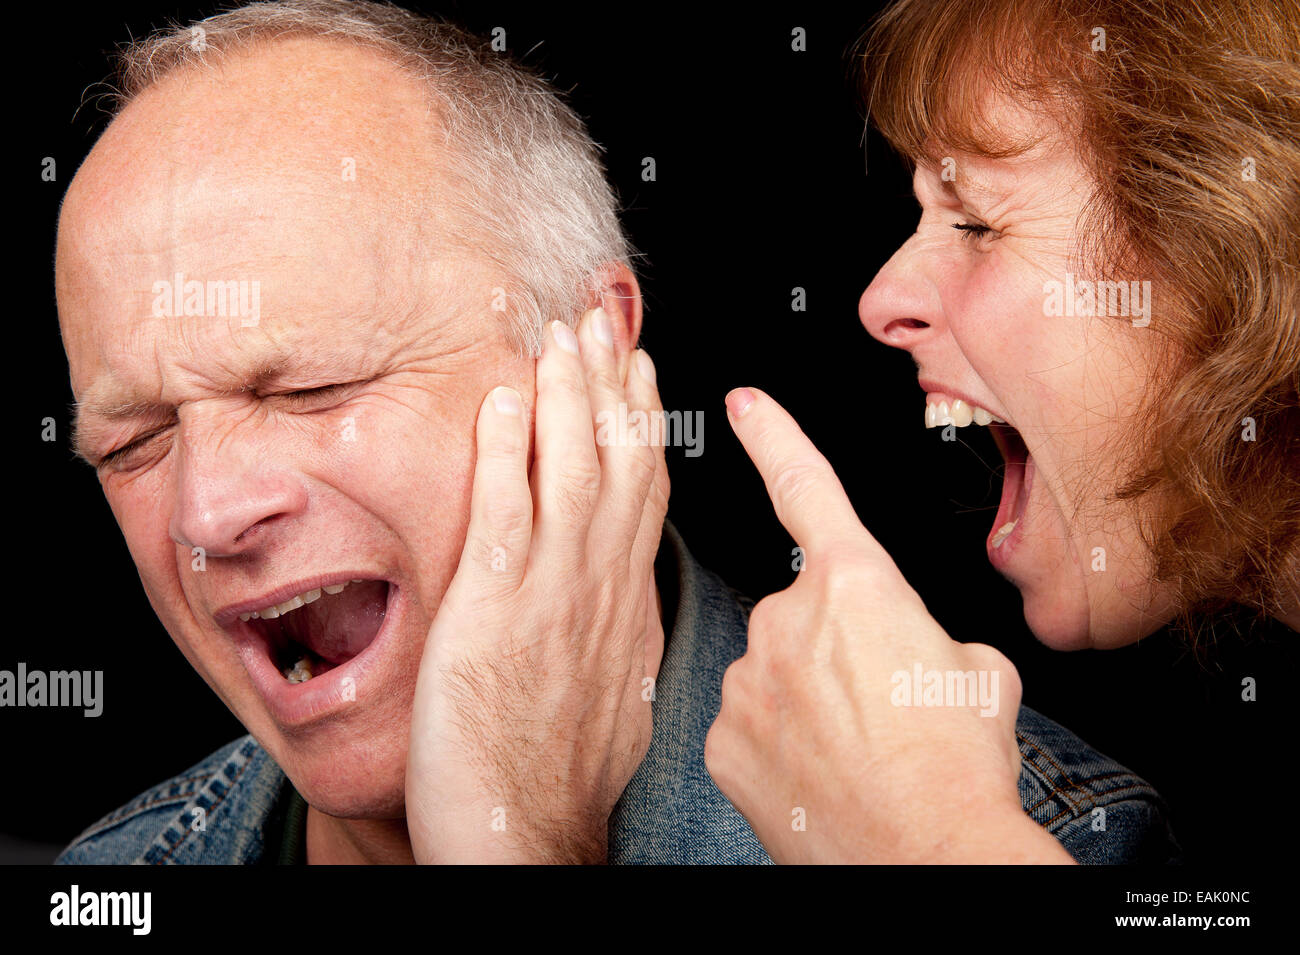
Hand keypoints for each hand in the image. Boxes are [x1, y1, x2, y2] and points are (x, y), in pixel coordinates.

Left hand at [405, 310, 668, 862]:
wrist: (528, 833)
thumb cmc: (559, 775)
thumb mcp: (612, 696)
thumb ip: (614, 636)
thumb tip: (620, 607)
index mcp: (624, 602)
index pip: (645, 491)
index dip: (643, 422)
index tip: (640, 369)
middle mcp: (600, 585)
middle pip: (620, 463)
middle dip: (614, 383)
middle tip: (605, 319)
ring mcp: (554, 591)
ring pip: (574, 469)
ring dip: (569, 394)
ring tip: (562, 333)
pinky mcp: (497, 606)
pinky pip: (507, 508)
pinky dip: (509, 448)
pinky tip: (505, 399)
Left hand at [704, 387, 1070, 863]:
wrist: (927, 852)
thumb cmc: (959, 761)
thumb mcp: (975, 668)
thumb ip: (920, 630)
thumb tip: (904, 648)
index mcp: (856, 583)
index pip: (805, 486)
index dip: (772, 436)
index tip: (743, 403)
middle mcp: (788, 618)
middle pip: (804, 614)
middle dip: (834, 647)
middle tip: (879, 703)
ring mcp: (748, 679)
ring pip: (774, 671)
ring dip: (808, 697)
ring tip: (859, 747)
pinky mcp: (723, 737)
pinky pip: (750, 722)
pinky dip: (779, 742)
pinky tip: (819, 771)